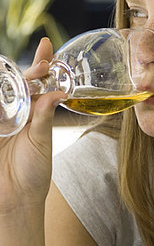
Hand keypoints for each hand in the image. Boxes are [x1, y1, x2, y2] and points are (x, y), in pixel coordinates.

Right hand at [0, 38, 66, 213]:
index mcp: (33, 112)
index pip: (36, 82)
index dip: (41, 63)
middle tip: (38, 66)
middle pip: (14, 83)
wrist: (14, 200)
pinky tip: (2, 98)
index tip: (47, 45)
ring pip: (0, 94)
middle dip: (24, 70)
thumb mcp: (41, 142)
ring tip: (16, 73)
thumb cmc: (34, 173)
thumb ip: (44, 117)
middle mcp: (14, 112)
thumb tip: (56, 93)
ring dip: (6, 81)